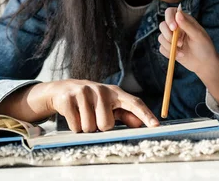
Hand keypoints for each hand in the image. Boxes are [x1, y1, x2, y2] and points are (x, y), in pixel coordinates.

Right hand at [0, 80, 159, 132]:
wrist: (62, 90)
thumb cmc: (92, 101)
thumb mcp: (109, 105)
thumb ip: (125, 114)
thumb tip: (140, 123)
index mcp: (115, 92)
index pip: (134, 103)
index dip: (145, 115)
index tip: (156, 125)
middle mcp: (101, 90)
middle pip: (106, 124)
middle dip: (99, 126)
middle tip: (94, 117)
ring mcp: (84, 92)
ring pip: (90, 127)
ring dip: (85, 127)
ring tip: (83, 115)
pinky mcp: (68, 98)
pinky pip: (75, 126)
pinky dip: (74, 126)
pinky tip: (73, 114)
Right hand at [158, 6, 218, 75]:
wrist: (204, 64)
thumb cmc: (205, 47)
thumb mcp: (198, 35)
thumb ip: (187, 25)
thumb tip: (178, 13)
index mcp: (184, 20)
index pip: (170, 12)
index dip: (169, 18)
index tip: (173, 28)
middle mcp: (176, 28)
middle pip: (162, 25)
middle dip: (168, 35)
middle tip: (180, 43)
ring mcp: (172, 38)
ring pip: (161, 38)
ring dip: (170, 46)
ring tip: (181, 52)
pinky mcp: (169, 48)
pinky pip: (161, 48)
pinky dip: (169, 53)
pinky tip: (180, 56)